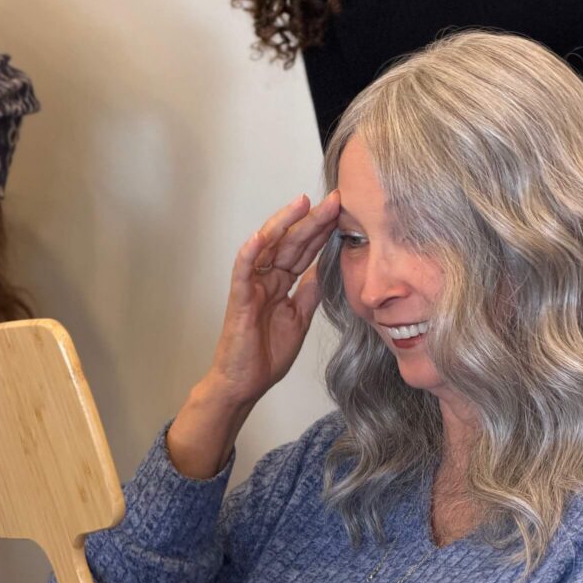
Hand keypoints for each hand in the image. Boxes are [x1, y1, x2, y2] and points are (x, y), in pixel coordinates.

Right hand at [207, 190, 339, 405]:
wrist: (245, 383)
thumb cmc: (266, 354)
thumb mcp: (299, 318)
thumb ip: (309, 292)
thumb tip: (325, 268)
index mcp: (282, 283)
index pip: (304, 250)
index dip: (323, 231)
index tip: (343, 213)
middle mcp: (266, 278)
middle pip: (291, 242)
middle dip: (313, 220)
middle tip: (334, 200)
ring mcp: (252, 285)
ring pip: (267, 246)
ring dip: (284, 223)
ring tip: (303, 203)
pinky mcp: (239, 298)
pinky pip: (243, 271)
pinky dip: (250, 252)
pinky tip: (263, 236)